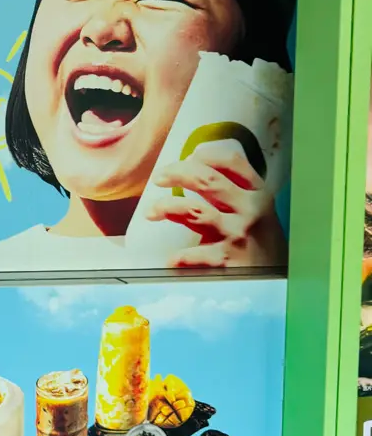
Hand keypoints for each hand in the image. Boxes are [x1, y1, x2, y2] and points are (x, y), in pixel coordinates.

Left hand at [146, 138, 286, 268]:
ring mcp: (239, 233)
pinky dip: (181, 256)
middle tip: (159, 178)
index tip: (186, 158)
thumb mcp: (255, 211)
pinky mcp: (229, 259)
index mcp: (257, 193)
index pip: (232, 161)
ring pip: (196, 210)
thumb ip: (230, 193)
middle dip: (177, 173)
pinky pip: (198, 254)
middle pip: (208, 179)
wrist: (283, 280)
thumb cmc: (261, 242)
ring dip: (168, 207)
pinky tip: (171, 259)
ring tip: (151, 212)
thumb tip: (188, 172)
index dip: (205, 155)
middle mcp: (250, 208)